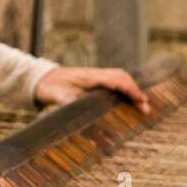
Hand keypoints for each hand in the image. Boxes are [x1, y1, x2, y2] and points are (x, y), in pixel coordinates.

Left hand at [35, 66, 149, 113]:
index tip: (141, 101)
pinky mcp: (93, 81)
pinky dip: (123, 90)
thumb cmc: (49, 87)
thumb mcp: (56, 96)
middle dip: (135, 91)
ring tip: (141, 106)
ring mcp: (95, 77)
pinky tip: (127, 101)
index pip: (117, 80)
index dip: (131, 90)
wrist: (40, 79)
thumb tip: (77, 112)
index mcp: (90, 76)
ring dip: (131, 90)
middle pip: (122, 78)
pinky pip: (113, 83)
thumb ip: (67, 102)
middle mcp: (95, 74)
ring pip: (119, 79)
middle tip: (145, 108)